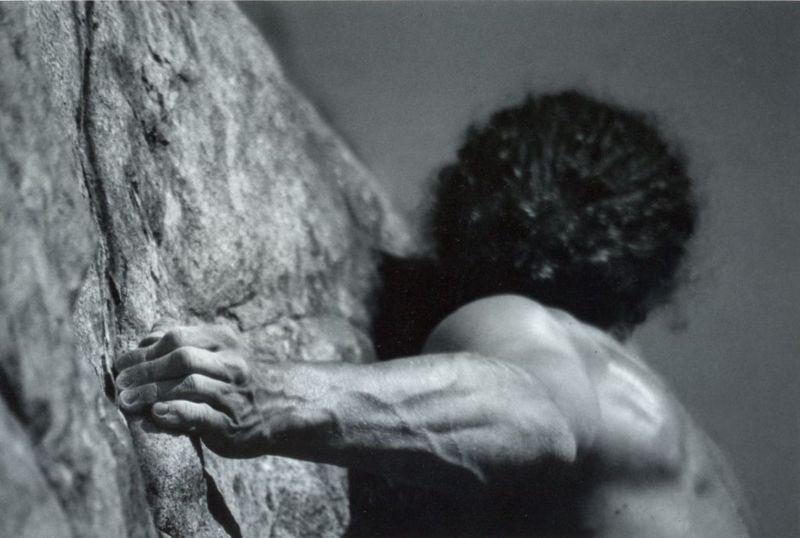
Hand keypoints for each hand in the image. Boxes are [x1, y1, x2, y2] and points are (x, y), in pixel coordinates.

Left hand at [114, 321, 274, 457]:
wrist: (281, 408)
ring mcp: (233, 393)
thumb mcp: (218, 351)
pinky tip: (157, 413)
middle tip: (120, 383)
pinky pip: (201, 415)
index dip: (143, 350)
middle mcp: (231, 363)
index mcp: (224, 340)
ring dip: (152, 392)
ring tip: (126, 401)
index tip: (120, 364)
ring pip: (189, 385)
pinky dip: (177, 412)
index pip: (177, 337)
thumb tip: (145, 338)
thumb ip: (185, 343)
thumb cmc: (236, 379)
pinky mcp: (232, 424)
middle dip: (145, 370)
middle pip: (181, 357)